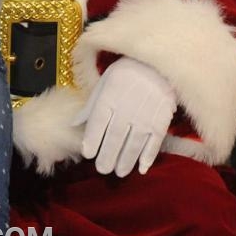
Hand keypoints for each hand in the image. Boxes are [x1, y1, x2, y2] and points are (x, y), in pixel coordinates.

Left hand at [73, 57, 177, 176]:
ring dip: (126, 161)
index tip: (88, 154)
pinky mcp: (161, 120)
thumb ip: (91, 104)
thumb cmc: (128, 71)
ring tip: (119, 172)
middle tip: (103, 169)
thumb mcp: (106, 81)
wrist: (159, 63)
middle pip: (114, 139)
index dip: (92, 141)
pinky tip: (142, 168)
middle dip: (107, 157)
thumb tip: (74, 124)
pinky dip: (148, 157)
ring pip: (133, 144)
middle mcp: (126, 109)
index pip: (97, 125)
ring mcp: (145, 116)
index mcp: (109, 98)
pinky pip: (154, 142)